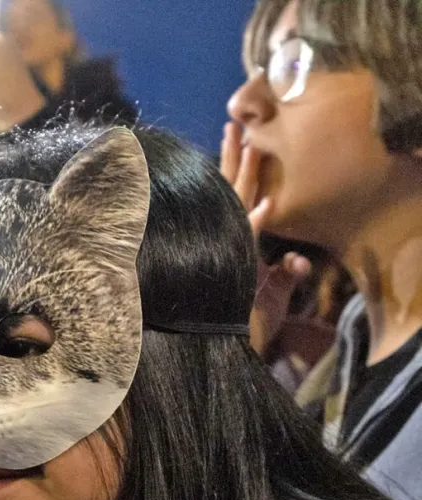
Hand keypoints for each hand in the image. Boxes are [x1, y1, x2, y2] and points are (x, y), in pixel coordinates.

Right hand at [221, 121, 311, 355]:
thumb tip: (298, 260)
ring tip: (251, 147)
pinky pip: (247, 241)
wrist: (223, 350)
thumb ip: (286, 273)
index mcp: (231, 241)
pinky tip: (267, 203)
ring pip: (236, 206)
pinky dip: (257, 223)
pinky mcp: (237, 270)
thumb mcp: (273, 293)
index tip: (236, 137)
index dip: (233, 168)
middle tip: (236, 126)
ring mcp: (230, 251)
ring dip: (246, 178)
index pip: (230, 197)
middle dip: (235, 158)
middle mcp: (228, 240)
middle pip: (230, 191)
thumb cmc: (245, 325)